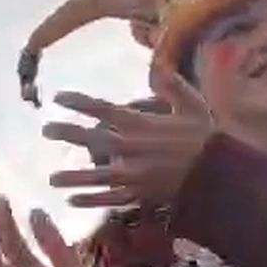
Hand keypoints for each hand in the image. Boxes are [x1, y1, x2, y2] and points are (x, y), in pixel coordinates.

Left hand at [44, 64, 213, 209]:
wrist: (220, 173)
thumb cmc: (206, 137)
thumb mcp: (192, 104)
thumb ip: (171, 85)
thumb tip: (157, 65)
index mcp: (141, 124)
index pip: (102, 109)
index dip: (78, 102)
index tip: (58, 98)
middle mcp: (132, 148)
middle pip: (92, 140)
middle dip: (67, 133)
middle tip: (45, 130)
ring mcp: (134, 174)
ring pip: (96, 175)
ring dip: (73, 177)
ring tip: (51, 179)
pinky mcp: (139, 194)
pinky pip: (110, 198)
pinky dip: (91, 200)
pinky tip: (72, 201)